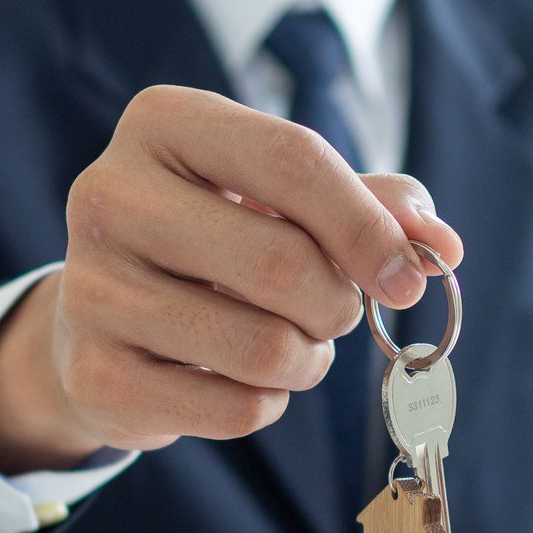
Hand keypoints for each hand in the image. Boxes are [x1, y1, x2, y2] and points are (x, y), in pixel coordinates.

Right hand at [0, 86, 462, 472]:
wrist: (103, 314)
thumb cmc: (215, 238)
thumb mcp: (285, 198)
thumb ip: (372, 207)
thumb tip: (441, 247)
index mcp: (164, 123)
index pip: (293, 160)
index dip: (367, 226)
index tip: (407, 278)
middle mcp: (109, 195)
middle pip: (283, 261)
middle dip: (336, 305)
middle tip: (333, 314)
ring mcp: (91, 289)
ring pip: (262, 347)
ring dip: (305, 361)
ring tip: (286, 346)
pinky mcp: (93, 375)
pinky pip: (234, 409)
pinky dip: (264, 404)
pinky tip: (237, 379)